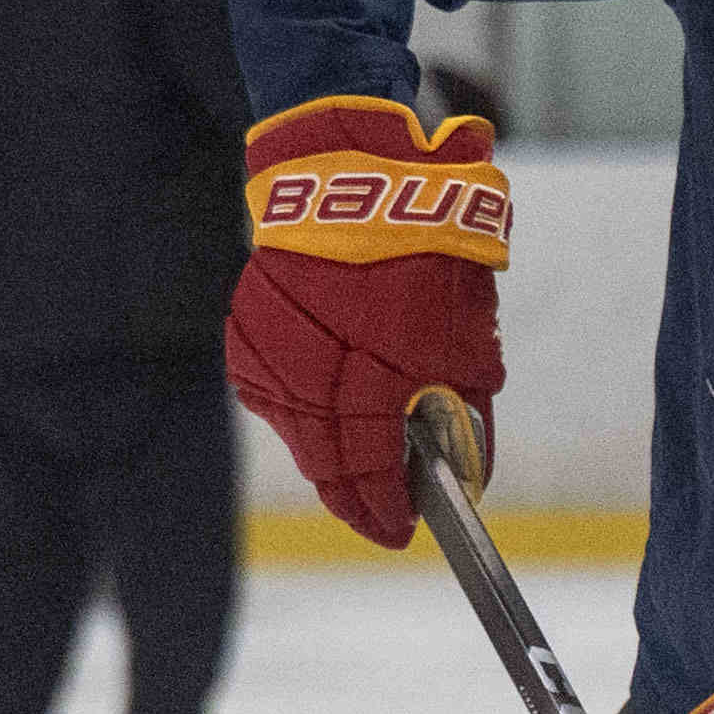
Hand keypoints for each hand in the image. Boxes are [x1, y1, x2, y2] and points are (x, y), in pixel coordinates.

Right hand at [229, 93, 510, 546]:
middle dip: (358, 496)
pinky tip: (329, 406)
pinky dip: (304, 408)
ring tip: (363, 462)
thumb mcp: (469, 340)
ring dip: (330, 453)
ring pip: (298, 434)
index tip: (403, 533)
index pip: (369, 475)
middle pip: (327, 467)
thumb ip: (465, 412)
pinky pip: (274, 395)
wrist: (353, 180)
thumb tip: (467, 473)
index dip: (386, 512)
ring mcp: (266, 360)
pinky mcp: (244, 338)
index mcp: (365, 383)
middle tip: (384, 515)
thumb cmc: (425, 257)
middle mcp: (305, 378)